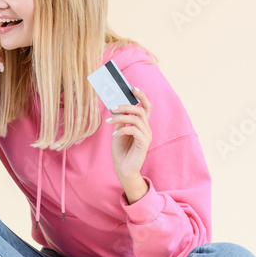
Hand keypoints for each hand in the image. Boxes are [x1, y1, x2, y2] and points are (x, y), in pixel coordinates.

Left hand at [105, 87, 151, 202]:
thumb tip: (116, 106)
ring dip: (121, 117)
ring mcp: (146, 136)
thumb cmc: (121, 150)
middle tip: (112, 107)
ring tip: (109, 121)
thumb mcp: (118, 132)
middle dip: (126, 106)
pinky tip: (114, 134)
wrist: (122, 169)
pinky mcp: (144, 144)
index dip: (141, 96)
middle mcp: (146, 129)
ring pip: (136, 119)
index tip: (132, 88)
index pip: (146, 107)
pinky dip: (123, 130)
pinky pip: (135, 131)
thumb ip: (120, 120)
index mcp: (141, 125)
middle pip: (141, 110)